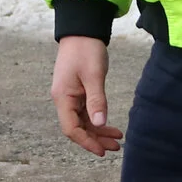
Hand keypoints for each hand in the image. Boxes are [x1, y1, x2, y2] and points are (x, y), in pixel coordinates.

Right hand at [52, 36, 123, 156]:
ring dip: (98, 132)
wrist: (82, 31)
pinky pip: (86, 113)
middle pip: (77, 128)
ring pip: (83, 122)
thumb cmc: (86, 50)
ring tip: (118, 139)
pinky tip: (110, 125)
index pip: (71, 129)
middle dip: (95, 140)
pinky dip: (98, 121)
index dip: (86, 142)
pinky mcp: (77, 92)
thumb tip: (99, 124)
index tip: (103, 150)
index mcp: (63, 97)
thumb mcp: (94, 75)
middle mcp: (63, 100)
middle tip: (116, 148)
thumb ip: (96, 100)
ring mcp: (70, 96)